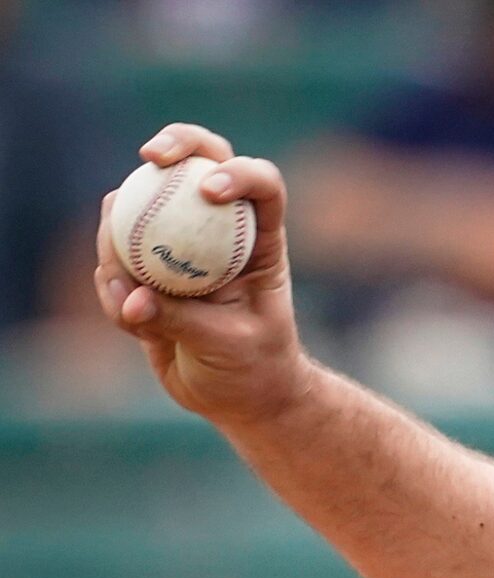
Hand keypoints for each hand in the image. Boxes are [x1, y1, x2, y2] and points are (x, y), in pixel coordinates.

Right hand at [96, 124, 309, 428]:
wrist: (235, 396)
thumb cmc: (254, 368)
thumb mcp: (229, 346)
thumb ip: (183, 319)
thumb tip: (132, 297)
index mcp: (260, 241)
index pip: (261, 186)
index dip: (239, 173)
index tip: (208, 189)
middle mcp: (219, 229)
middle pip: (200, 162)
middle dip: (176, 144)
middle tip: (149, 157)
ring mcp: (177, 241)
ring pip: (138, 206)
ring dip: (121, 242)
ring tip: (133, 304)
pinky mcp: (143, 264)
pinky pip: (113, 257)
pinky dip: (112, 287)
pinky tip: (130, 322)